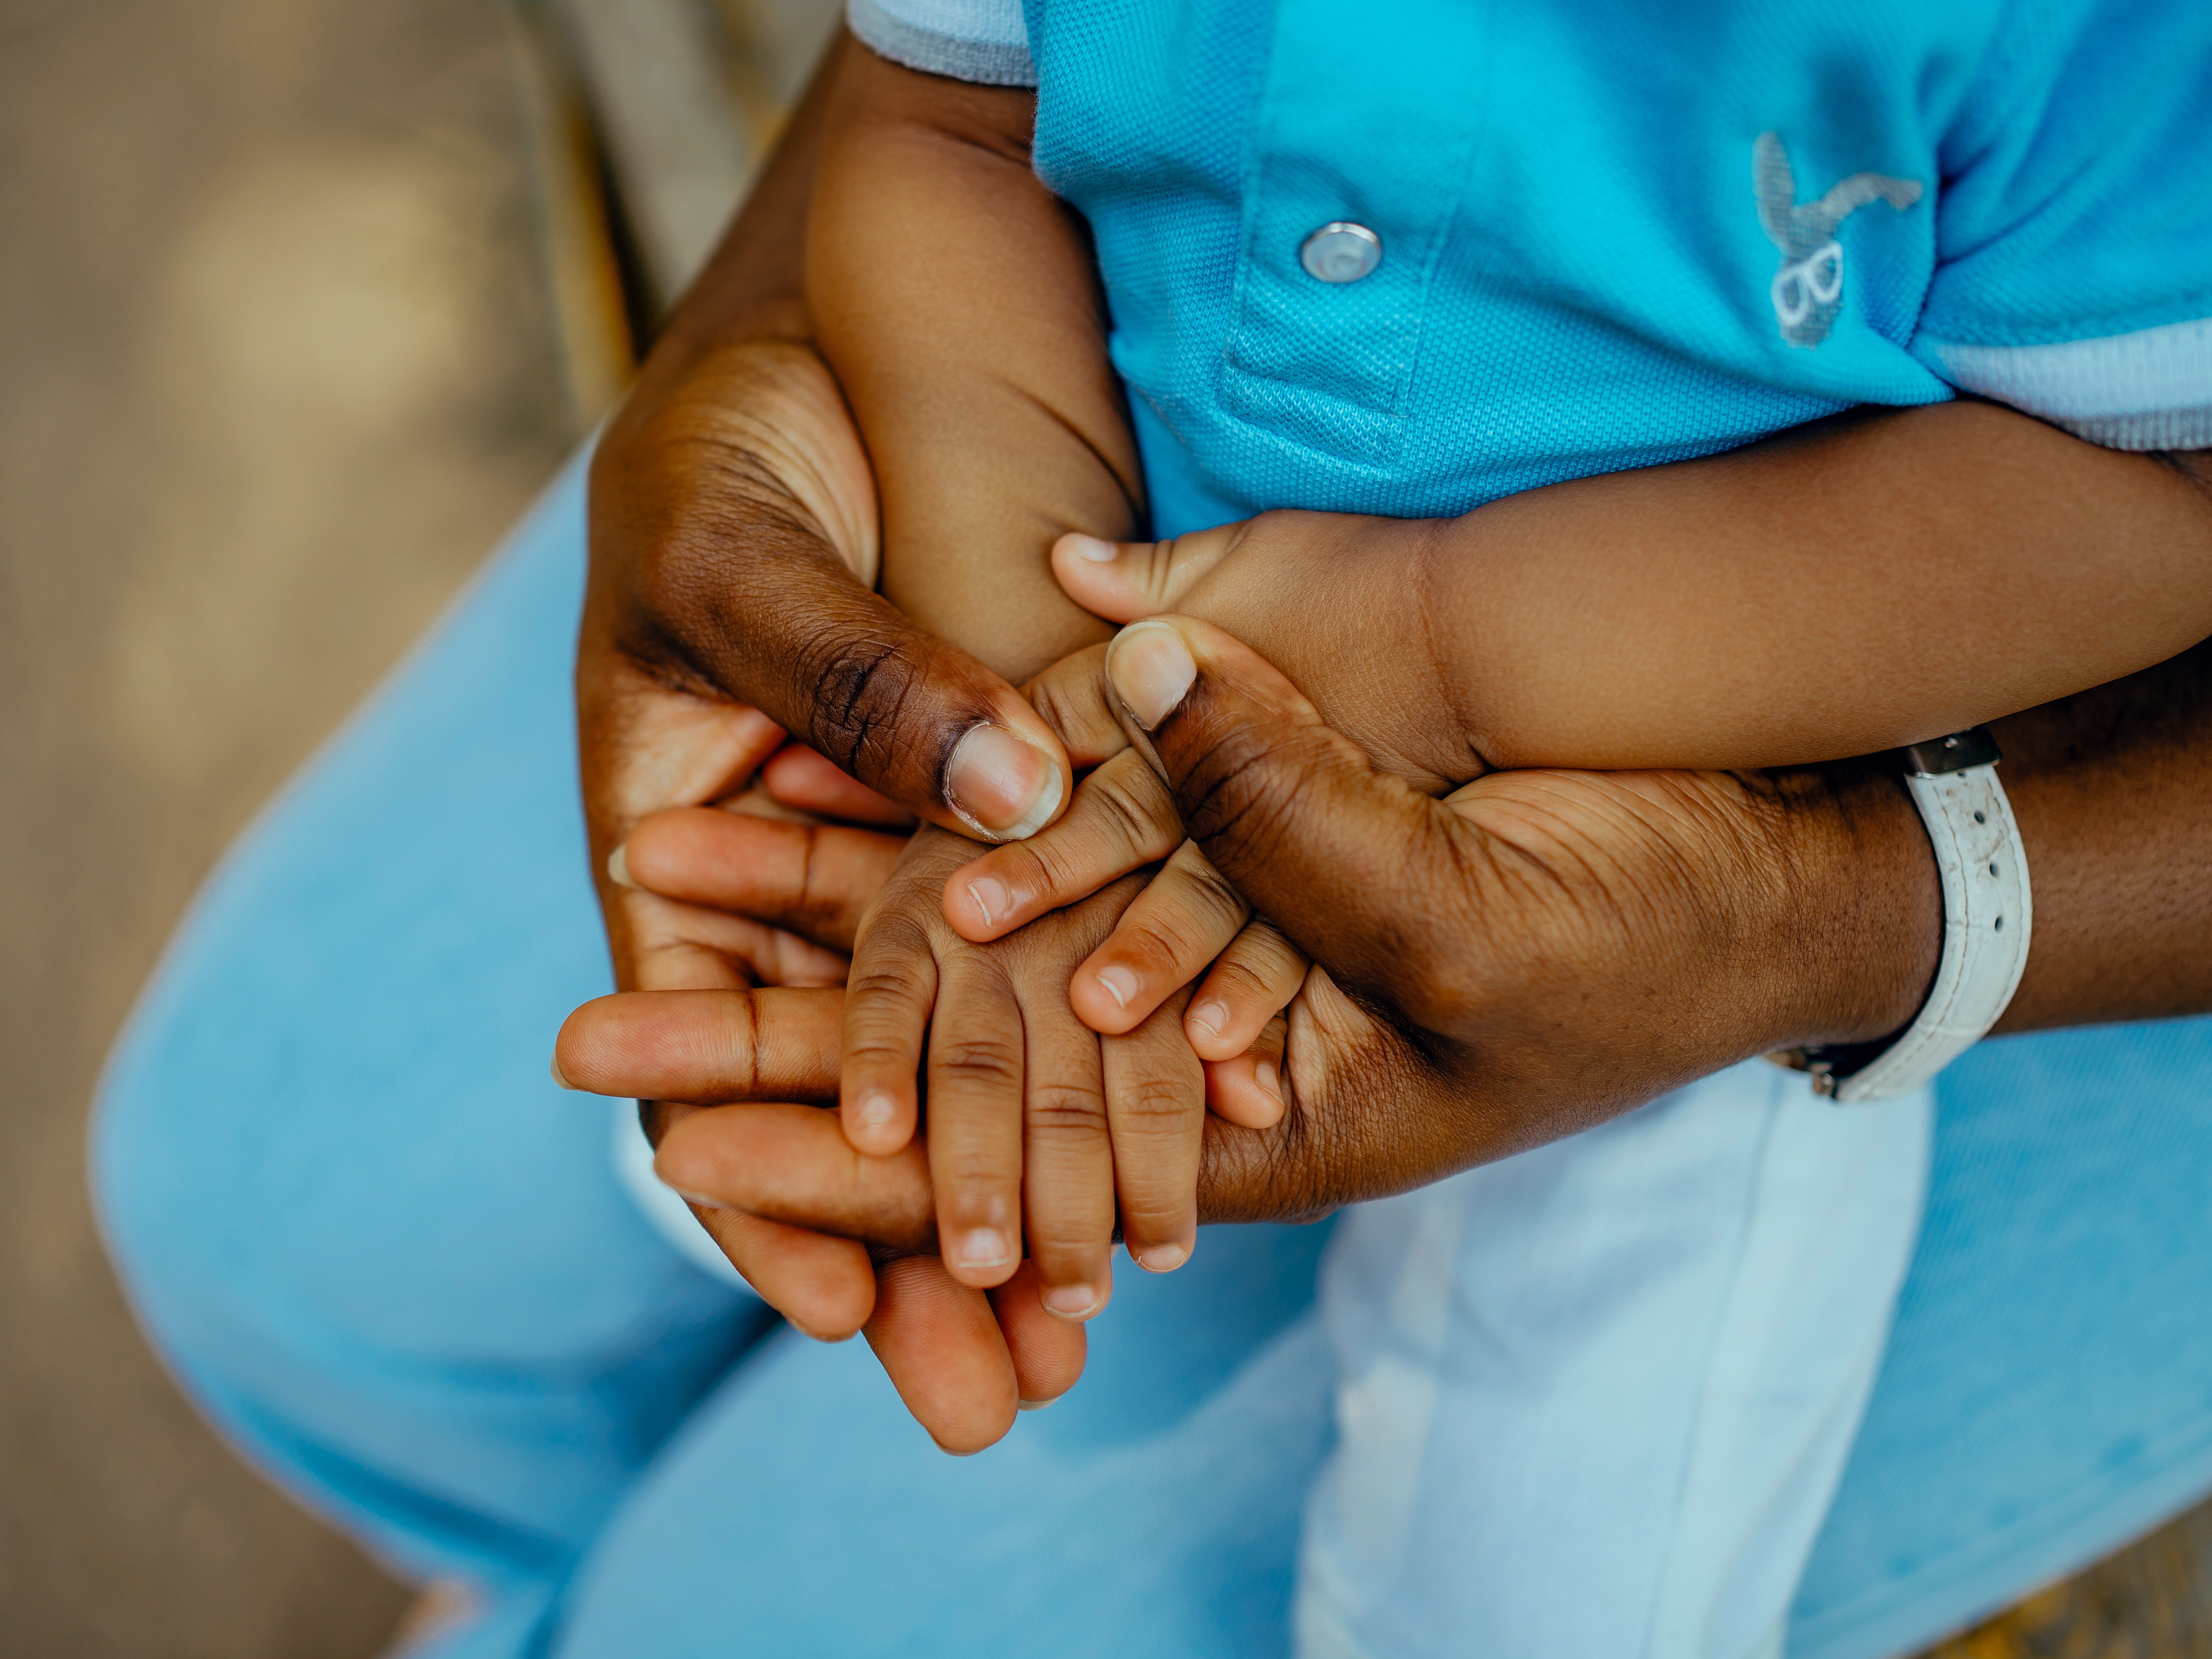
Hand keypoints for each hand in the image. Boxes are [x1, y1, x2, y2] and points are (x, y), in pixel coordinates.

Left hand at [560, 615, 1941, 1402]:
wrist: (1752, 864)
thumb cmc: (1651, 934)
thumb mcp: (1473, 912)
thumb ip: (1295, 822)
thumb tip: (1131, 694)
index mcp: (1234, 1125)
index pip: (982, 1161)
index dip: (811, 1136)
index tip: (648, 1112)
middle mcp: (1189, 1050)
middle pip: (940, 1064)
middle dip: (761, 1049)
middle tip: (578, 1045)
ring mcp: (1208, 947)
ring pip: (975, 954)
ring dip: (820, 927)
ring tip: (658, 888)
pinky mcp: (1235, 849)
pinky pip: (1058, 854)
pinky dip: (942, 837)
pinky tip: (833, 814)